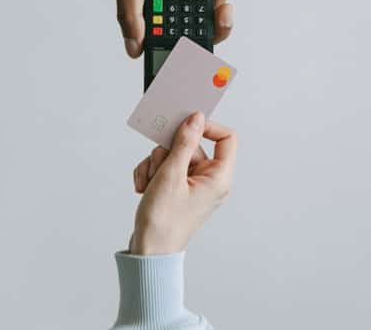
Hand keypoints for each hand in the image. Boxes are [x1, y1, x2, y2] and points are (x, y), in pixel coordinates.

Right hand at [111, 0, 233, 57]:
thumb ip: (131, 15)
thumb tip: (133, 49)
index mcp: (148, 9)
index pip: (169, 40)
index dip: (188, 51)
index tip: (204, 54)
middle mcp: (168, 2)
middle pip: (200, 27)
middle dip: (217, 22)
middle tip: (223, 12)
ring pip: (214, 1)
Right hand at [129, 112, 237, 254]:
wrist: (148, 252)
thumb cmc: (163, 221)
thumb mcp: (171, 175)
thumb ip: (183, 143)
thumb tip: (196, 118)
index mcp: (219, 177)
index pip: (227, 138)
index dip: (208, 126)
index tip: (185, 124)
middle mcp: (210, 179)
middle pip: (191, 145)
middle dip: (167, 153)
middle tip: (158, 170)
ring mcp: (194, 184)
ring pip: (174, 155)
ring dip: (155, 165)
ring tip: (149, 184)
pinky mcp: (179, 188)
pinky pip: (166, 167)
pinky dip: (152, 174)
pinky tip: (144, 188)